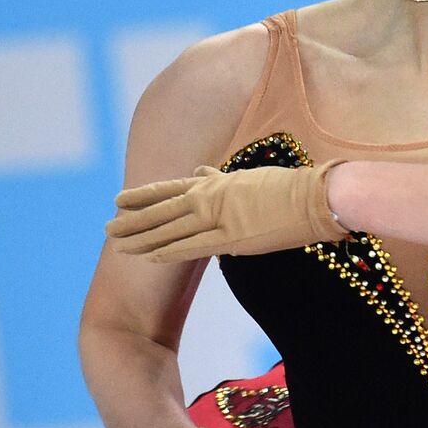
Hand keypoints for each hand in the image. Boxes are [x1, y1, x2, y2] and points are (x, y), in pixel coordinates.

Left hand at [105, 159, 348, 262]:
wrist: (320, 196)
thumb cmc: (295, 188)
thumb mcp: (252, 178)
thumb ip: (222, 179)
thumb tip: (200, 172)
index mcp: (219, 184)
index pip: (171, 190)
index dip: (143, 196)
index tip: (119, 200)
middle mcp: (214, 197)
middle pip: (164, 210)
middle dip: (133, 220)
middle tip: (107, 227)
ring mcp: (221, 217)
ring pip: (171, 228)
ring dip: (142, 237)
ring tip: (117, 243)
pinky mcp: (233, 237)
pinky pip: (193, 246)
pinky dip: (168, 251)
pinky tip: (148, 256)